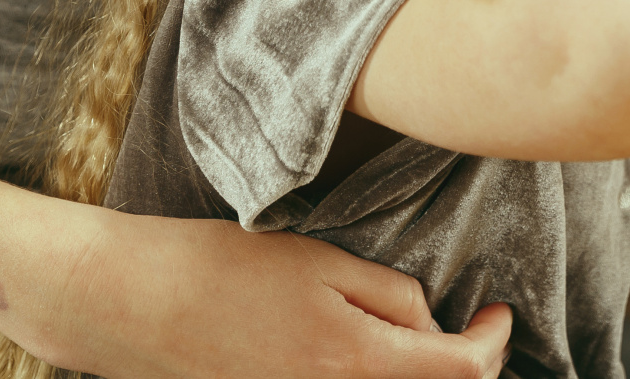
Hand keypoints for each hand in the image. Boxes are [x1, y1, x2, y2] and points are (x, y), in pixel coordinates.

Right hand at [36, 209, 510, 378]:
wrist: (132, 305)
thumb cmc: (224, 270)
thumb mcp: (321, 262)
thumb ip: (388, 296)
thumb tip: (430, 323)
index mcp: (357, 362)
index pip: (462, 372)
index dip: (492, 342)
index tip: (497, 312)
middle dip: (460, 367)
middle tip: (468, 328)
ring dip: (416, 376)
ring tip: (421, 340)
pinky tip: (366, 356)